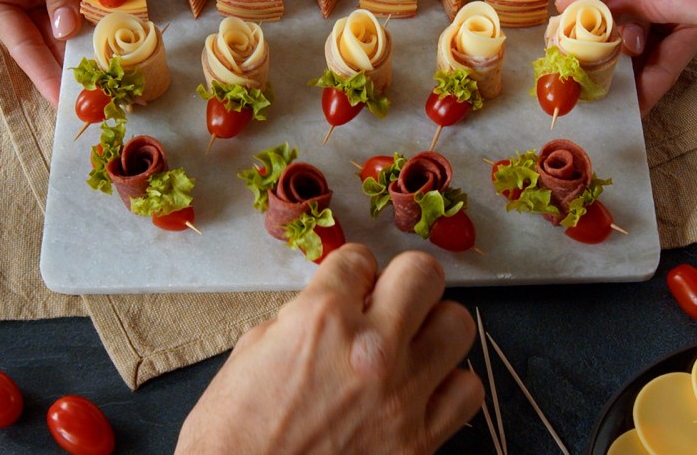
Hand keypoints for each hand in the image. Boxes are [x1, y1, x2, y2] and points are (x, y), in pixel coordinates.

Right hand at [175, 245, 482, 453]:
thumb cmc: (231, 435)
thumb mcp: (252, 353)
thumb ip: (301, 320)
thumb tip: (333, 307)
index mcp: (320, 320)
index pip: (358, 259)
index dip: (352, 271)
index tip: (350, 285)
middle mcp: (369, 349)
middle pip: (422, 275)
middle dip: (403, 281)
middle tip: (391, 300)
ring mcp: (401, 397)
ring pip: (457, 326)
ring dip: (432, 330)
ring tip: (412, 346)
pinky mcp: (419, 443)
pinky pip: (465, 392)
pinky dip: (449, 386)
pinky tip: (423, 390)